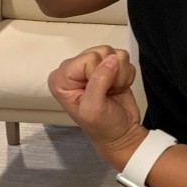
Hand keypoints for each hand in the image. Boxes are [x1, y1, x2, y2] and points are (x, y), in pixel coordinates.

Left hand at [48, 45, 145, 168]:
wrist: (122, 134)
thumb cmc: (103, 126)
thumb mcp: (94, 108)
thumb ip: (99, 81)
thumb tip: (112, 59)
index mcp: (61, 78)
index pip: (87, 59)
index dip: (98, 75)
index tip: (97, 94)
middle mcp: (74, 69)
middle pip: (101, 52)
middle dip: (110, 73)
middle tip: (107, 93)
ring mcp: (93, 66)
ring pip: (114, 53)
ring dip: (119, 74)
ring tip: (112, 91)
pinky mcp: (110, 66)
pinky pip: (123, 58)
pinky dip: (125, 75)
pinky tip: (118, 88)